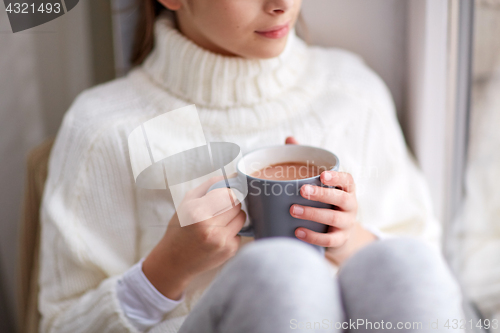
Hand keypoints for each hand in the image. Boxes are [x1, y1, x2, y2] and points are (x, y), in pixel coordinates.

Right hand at [142, 177, 244, 299]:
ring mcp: (222, 241)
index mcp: (197, 212)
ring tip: (219, 221)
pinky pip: (240, 232)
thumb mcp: (187, 202)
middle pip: (237, 204)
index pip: (228, 194)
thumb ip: (209, 186)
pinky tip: (218, 235)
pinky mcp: (229, 251)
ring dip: (234, 216)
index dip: (227, 192)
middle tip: (219, 208)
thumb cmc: (180, 229)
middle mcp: (210, 227)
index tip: (223, 194)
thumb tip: (231, 177)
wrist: (174, 261)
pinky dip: (232, 231)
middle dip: (230, 203)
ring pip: (242, 217)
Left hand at [285, 136, 375, 265]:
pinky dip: (313, 236)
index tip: (323, 175)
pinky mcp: (340, 240)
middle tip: (302, 190)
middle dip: (322, 194)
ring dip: (313, 213)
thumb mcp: (320, 184)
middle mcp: (350, 205)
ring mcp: (347, 223)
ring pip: (334, 218)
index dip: (337, 177)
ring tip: (293, 210)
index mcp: (346, 188)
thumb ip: (306, 161)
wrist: (340, 235)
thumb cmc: (326, 202)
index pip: (347, 180)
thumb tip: (289, 139)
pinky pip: (329, 240)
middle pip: (341, 198)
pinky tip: (298, 232)